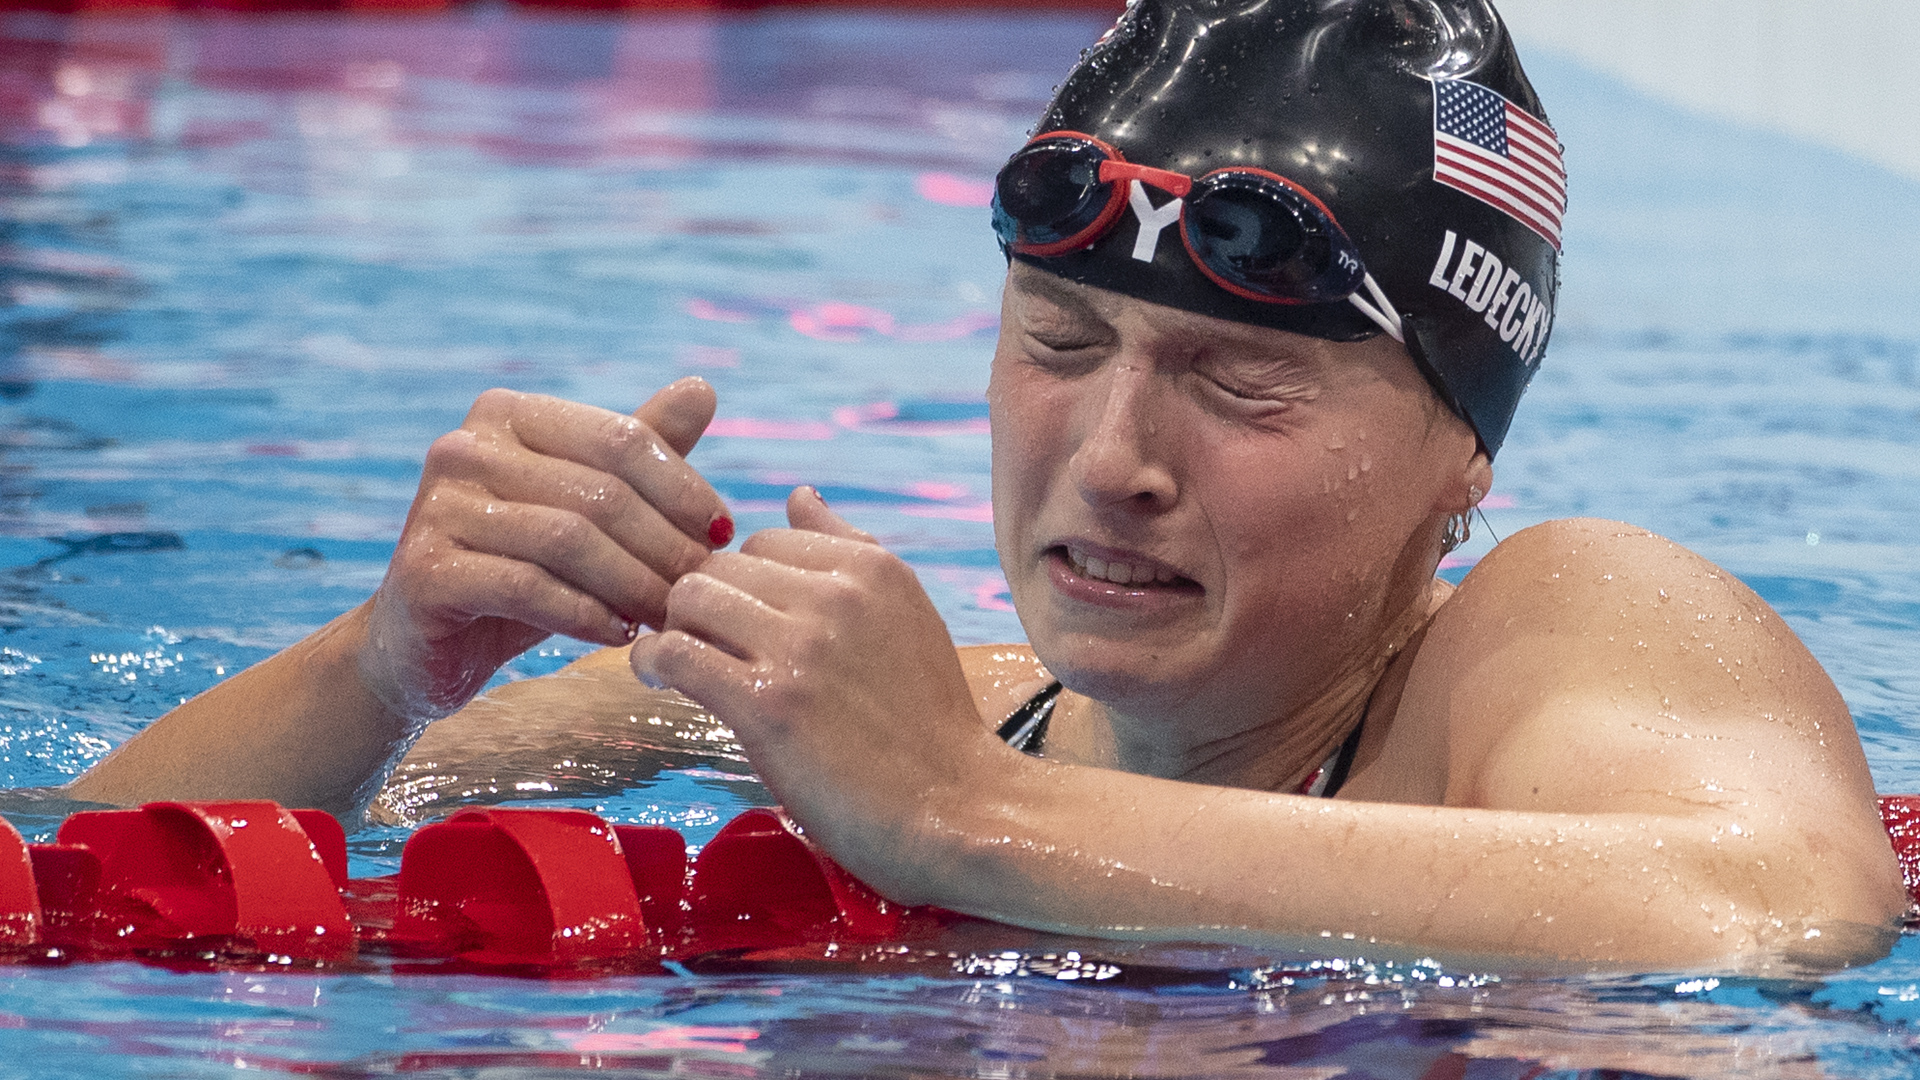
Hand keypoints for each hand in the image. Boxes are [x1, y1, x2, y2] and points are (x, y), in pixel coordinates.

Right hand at [359, 380, 731, 723]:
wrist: (425, 646)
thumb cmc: (519, 569)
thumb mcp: (584, 507)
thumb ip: (638, 452)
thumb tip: (703, 388)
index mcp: (507, 415)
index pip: (620, 440)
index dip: (682, 489)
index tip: (722, 534)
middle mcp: (464, 447)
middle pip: (600, 492)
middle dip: (664, 545)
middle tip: (701, 587)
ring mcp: (437, 505)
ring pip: (568, 539)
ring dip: (633, 584)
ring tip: (668, 615)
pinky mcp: (424, 569)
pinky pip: (528, 587)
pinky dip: (586, 614)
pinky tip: (620, 635)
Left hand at [629, 487, 1004, 901]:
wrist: (956, 809)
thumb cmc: (928, 722)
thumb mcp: (907, 616)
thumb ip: (850, 550)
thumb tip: (799, 495)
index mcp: (874, 568)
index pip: (766, 540)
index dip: (743, 581)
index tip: (737, 620)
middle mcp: (838, 595)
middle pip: (721, 565)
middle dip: (702, 603)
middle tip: (698, 644)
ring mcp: (802, 648)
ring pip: (690, 597)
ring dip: (672, 628)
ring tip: (677, 661)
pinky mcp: (767, 705)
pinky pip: (675, 654)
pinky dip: (654, 663)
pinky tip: (660, 681)